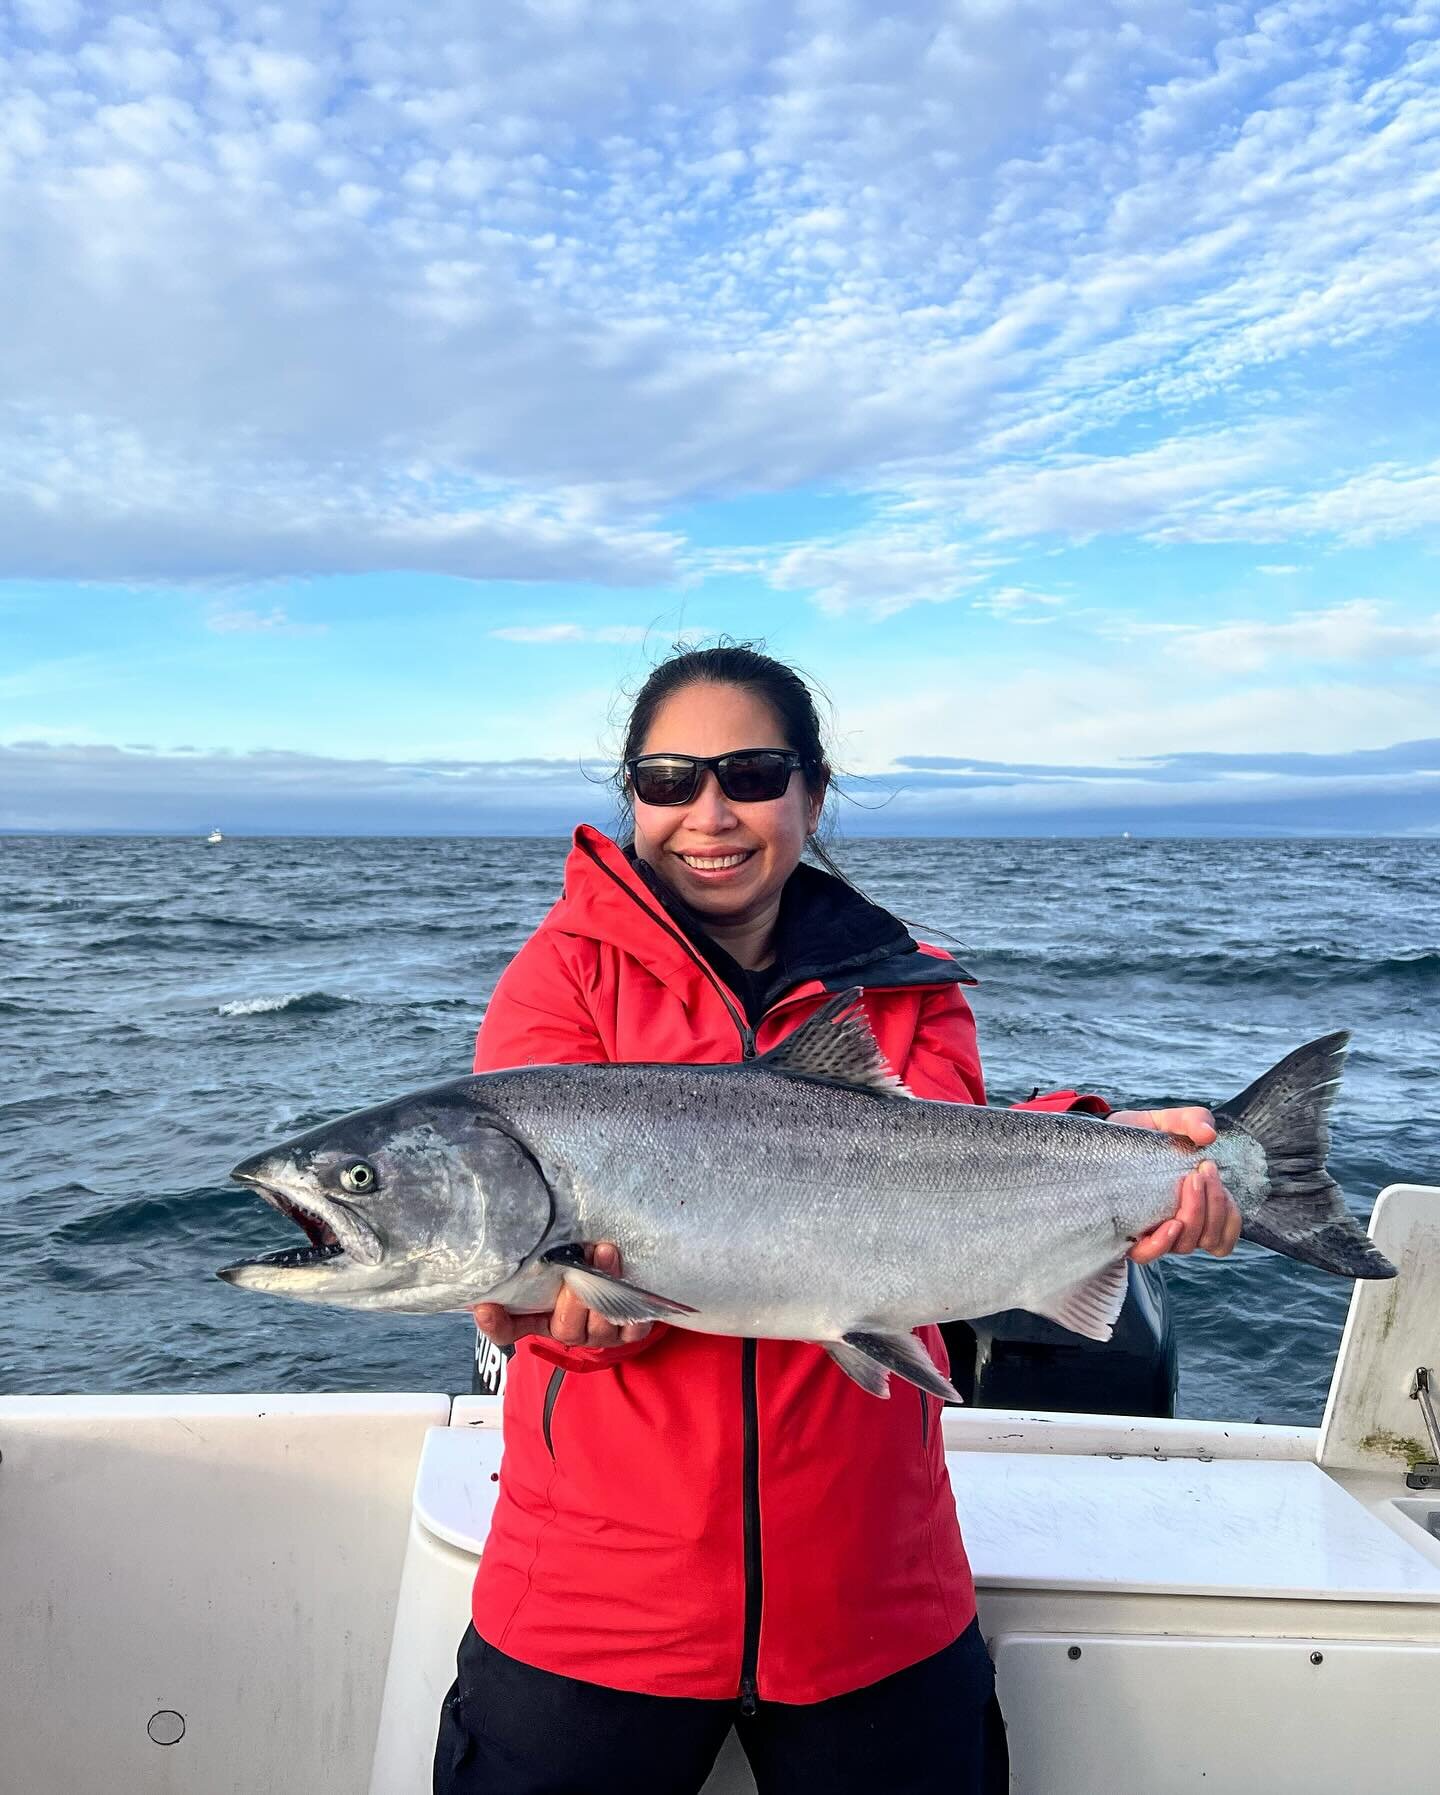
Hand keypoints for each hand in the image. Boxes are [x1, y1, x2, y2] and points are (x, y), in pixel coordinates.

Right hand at [470, 1242, 652, 1348]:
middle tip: (576, 1268)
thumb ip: (537, 1250)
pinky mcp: (628, 1332)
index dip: (495, 1323)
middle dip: (573, 1299)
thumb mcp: (554, 1258)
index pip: (508, 1329)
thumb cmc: (579, 1264)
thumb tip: (516, 1220)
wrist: (621, 1281)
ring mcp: (598, 1334)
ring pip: (599, 1326)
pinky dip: (631, 1306)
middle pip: (564, 1328)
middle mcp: (567, 1329)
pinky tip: (629, 1283)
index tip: (484, 1307)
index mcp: (539, 1316)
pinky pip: (631, 1329)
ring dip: (604, 1289)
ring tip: (605, 1253)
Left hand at [1110, 1106, 1243, 1263]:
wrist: (1106, 1137)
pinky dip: (1164, 1242)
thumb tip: (1209, 1135)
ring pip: (1186, 1245)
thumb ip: (1194, 1120)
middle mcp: (1179, 1225)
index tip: (1215, 1176)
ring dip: (1194, 1215)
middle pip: (1210, 1238)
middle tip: (1202, 1170)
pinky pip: (1149, 1254)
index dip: (1228, 1214)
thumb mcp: (1170, 1122)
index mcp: (1197, 1206)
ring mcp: (1154, 1232)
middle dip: (1214, 1204)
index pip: (1225, 1233)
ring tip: (1188, 1181)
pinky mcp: (1126, 1236)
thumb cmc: (1143, 1137)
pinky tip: (1169, 1223)